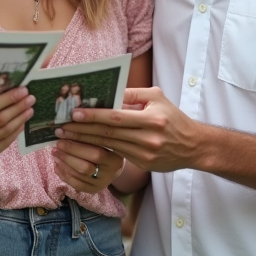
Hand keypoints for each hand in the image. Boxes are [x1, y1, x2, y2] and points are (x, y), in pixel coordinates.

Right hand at [0, 87, 34, 162]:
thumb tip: (9, 88)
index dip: (7, 99)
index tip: (22, 90)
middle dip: (17, 107)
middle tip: (30, 98)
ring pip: (5, 131)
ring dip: (20, 118)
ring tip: (30, 109)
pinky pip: (6, 142)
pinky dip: (16, 130)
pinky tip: (22, 121)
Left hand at [51, 139, 124, 193]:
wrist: (113, 168)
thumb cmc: (106, 150)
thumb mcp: (103, 142)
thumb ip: (88, 137)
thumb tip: (64, 132)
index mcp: (114, 160)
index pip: (95, 152)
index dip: (76, 145)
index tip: (62, 135)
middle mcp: (109, 175)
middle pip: (85, 167)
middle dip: (68, 155)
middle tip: (56, 146)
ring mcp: (101, 184)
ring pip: (79, 175)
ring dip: (64, 164)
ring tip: (55, 154)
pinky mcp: (93, 190)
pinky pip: (76, 184)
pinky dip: (64, 175)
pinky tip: (57, 166)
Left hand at [59, 87, 204, 172]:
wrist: (194, 146)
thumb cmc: (174, 118)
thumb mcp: (157, 98)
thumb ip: (134, 93)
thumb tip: (110, 91)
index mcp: (152, 119)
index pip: (116, 117)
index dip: (94, 116)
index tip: (74, 113)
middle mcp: (148, 138)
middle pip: (109, 134)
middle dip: (82, 130)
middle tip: (61, 127)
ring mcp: (145, 154)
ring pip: (109, 146)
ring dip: (86, 142)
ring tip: (67, 136)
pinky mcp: (143, 165)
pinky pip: (116, 155)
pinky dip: (99, 149)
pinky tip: (84, 146)